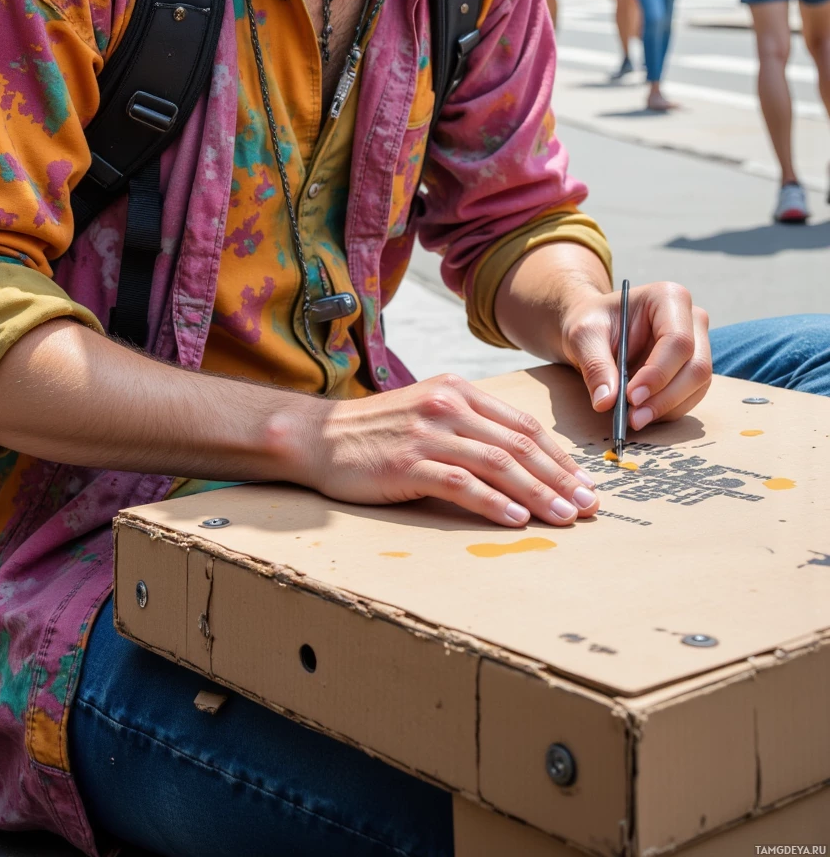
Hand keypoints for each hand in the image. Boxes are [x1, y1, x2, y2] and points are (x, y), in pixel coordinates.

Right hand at [299, 375, 599, 528]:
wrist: (319, 436)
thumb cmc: (376, 432)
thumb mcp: (427, 411)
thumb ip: (468, 426)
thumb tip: (519, 461)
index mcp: (457, 389)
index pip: (522, 424)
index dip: (558, 456)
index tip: (584, 482)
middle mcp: (447, 404)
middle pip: (518, 444)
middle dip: (560, 478)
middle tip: (589, 506)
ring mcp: (428, 433)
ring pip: (498, 464)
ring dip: (538, 494)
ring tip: (565, 517)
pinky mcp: (408, 462)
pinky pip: (461, 483)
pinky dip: (493, 502)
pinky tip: (517, 519)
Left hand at [559, 283, 710, 431]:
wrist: (595, 330)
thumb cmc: (592, 323)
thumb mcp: (583, 336)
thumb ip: (595, 365)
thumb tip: (606, 402)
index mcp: (669, 298)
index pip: (678, 340)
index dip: (659, 373)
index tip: (631, 397)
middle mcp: (692, 319)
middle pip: (696, 366)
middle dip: (665, 398)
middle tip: (633, 418)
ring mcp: (697, 345)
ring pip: (697, 386)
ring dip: (667, 408)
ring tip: (633, 419)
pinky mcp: (692, 369)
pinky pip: (690, 396)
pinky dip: (667, 410)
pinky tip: (642, 413)